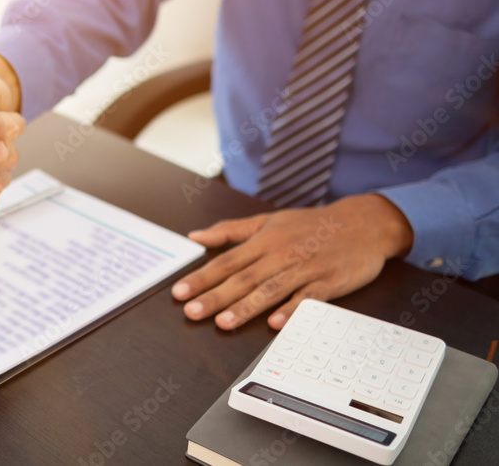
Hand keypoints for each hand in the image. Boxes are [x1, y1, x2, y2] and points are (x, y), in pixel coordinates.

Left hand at [171, 194, 413, 329]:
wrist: (363, 222)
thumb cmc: (311, 224)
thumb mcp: (268, 220)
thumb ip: (231, 231)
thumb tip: (196, 237)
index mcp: (264, 240)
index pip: (226, 261)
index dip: (202, 277)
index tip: (180, 292)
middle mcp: (281, 253)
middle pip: (243, 278)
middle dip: (215, 296)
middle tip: (192, 312)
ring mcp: (305, 268)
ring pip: (271, 289)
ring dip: (247, 307)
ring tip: (223, 322)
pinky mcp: (329, 281)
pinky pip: (308, 297)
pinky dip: (292, 309)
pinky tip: (276, 323)